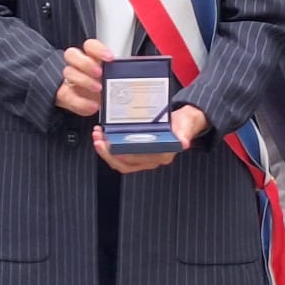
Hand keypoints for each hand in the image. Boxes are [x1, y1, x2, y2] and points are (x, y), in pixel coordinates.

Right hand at [55, 38, 115, 117]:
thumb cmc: (106, 86)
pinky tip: (93, 106)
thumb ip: (122, 70)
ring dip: (84, 80)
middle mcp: (77, 65)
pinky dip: (81, 102)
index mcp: (91, 57)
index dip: (98, 49)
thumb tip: (137, 65)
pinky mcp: (65, 94)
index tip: (110, 57)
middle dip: (86, 63)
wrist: (90, 102)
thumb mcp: (115, 77)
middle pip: (72, 54)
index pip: (89, 45)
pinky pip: (67, 95)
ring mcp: (69, 79)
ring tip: (99, 89)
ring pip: (68, 72)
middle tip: (99, 73)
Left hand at [93, 104, 208, 173]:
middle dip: (109, 152)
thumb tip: (183, 142)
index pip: (140, 160)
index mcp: (162, 155)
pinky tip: (103, 137)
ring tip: (98, 136)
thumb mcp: (186, 125)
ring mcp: (143, 158)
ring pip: (120, 161)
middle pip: (126, 163)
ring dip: (106, 151)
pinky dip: (109, 148)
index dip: (124, 155)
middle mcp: (152, 159)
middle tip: (99, 140)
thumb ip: (184, 133)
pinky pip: (120, 156)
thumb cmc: (183, 124)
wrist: (184, 122)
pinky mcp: (137, 153)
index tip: (113, 145)